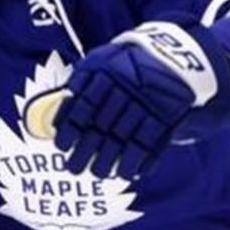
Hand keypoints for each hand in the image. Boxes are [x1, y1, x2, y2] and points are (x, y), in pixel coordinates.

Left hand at [37, 21, 229, 178]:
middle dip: (86, 151)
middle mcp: (125, 89)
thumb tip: (59, 116)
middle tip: (74, 169)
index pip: (84, 105)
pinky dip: (137, 160)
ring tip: (97, 174)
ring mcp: (146, 103)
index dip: (71, 129)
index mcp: (106, 73)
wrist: (170, 56)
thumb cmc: (125, 63)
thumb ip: (79, 83)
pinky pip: (150, 142)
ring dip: (109, 160)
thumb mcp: (99, 60)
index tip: (62, 146)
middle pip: (102, 125)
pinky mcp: (166, 116)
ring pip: (124, 137)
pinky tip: (126, 173)